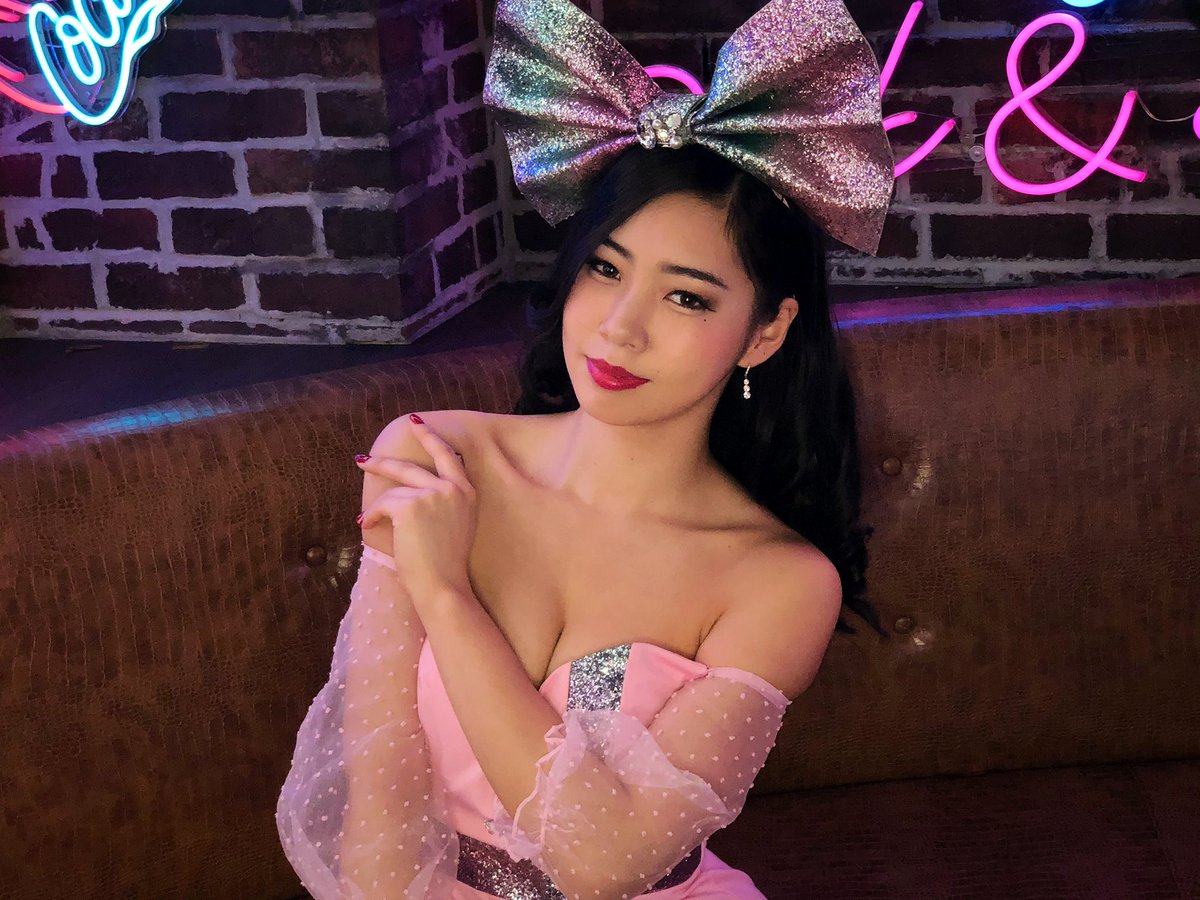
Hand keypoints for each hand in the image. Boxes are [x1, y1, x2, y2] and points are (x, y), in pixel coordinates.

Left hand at [356, 417, 476, 606]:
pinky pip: (384, 504)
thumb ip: (443, 503)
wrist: (444, 586)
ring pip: (394, 490)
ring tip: (371, 520)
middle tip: (363, 459)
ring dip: (379, 507)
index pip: (448, 456)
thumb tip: (410, 493)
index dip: (430, 438)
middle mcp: (454, 489)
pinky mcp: (412, 505)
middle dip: (383, 462)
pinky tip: (372, 528)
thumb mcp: (455, 526)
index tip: (417, 424)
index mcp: (467, 493)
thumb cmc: (445, 566)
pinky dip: (374, 516)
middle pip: (411, 466)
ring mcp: (434, 494)